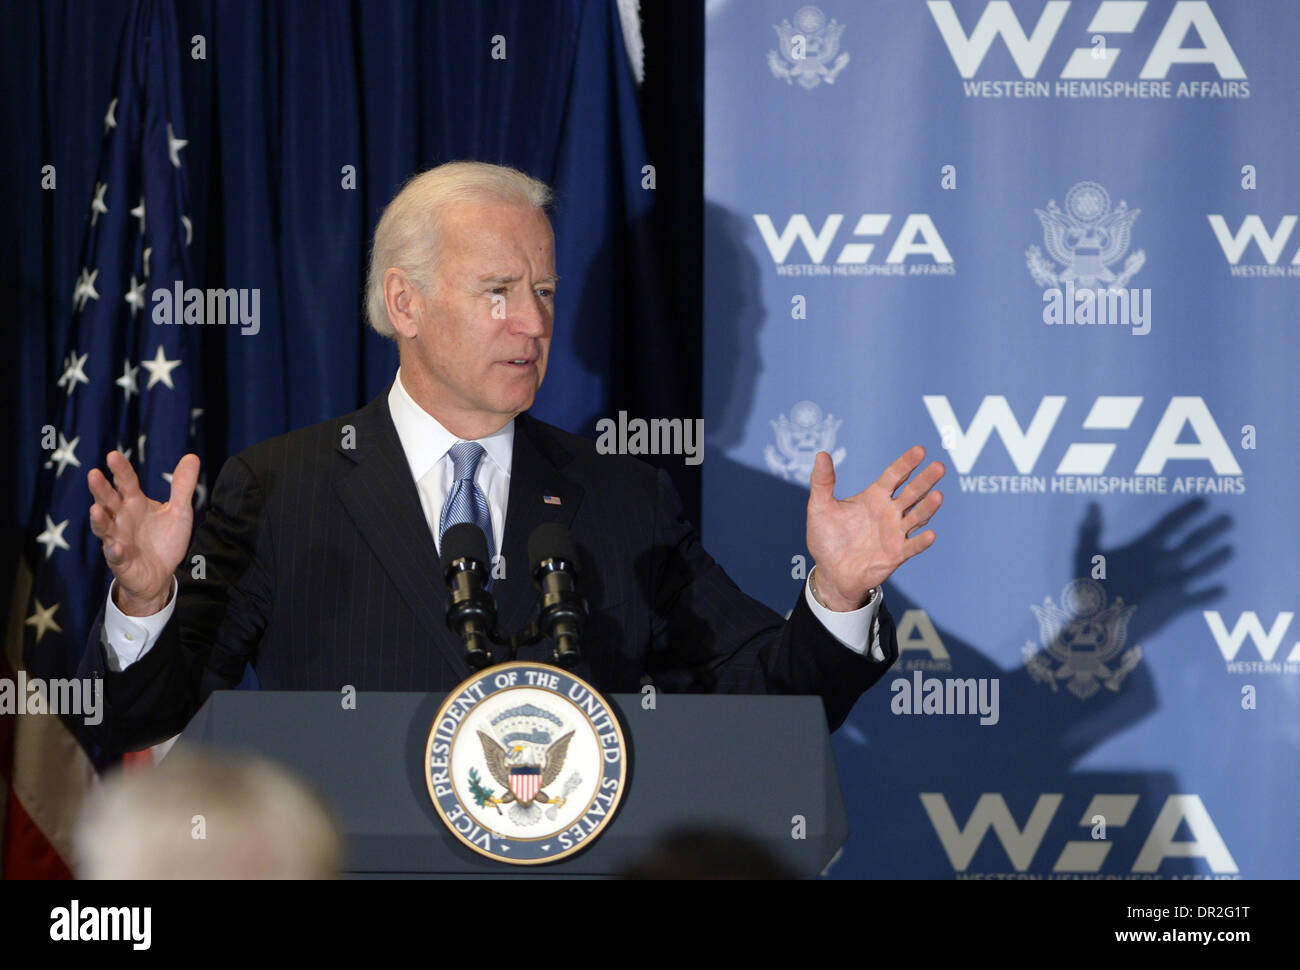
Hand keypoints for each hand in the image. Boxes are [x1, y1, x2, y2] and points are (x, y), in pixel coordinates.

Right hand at [87, 451, 199, 615]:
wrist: (162, 574)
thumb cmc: (165, 539)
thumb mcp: (179, 511)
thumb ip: (182, 486)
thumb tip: (192, 456)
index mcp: (134, 503)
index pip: (126, 482)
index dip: (120, 470)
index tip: (113, 455)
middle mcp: (121, 518)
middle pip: (107, 500)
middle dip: (100, 489)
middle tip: (94, 474)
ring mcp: (117, 539)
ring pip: (103, 527)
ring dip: (99, 519)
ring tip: (95, 509)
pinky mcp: (120, 561)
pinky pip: (115, 555)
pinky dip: (115, 551)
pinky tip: (116, 547)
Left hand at [806, 446, 943, 610]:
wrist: (830, 572)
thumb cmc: (827, 538)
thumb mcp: (820, 508)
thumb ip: (822, 482)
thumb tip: (821, 454)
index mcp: (874, 497)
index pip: (894, 476)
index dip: (906, 463)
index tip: (920, 450)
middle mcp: (890, 512)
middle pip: (912, 493)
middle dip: (925, 480)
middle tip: (939, 466)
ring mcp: (896, 533)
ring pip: (917, 517)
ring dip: (928, 507)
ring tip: (938, 495)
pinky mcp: (897, 554)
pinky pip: (912, 546)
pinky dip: (921, 541)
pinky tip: (930, 535)